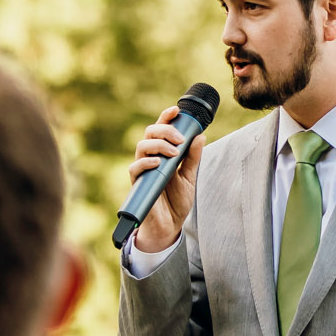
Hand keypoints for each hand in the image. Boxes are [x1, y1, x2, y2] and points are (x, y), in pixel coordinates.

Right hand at [126, 105, 204, 253]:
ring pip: (142, 146)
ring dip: (159, 145)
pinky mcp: (138, 183)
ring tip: (175, 153)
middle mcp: (151, 157)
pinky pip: (135, 167)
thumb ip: (193, 157)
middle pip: (150, 132)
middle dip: (165, 130)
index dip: (166, 117)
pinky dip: (146, 162)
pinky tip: (159, 163)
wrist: (169, 226)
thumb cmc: (177, 200)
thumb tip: (200, 136)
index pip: (161, 129)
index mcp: (163, 153)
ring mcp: (143, 169)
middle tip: (180, 139)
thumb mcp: (190, 177)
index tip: (176, 110)